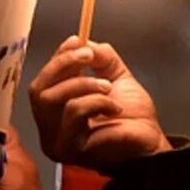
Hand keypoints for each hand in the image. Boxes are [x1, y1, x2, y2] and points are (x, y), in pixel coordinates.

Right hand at [29, 37, 170, 169]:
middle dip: (64, 65)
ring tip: (107, 88)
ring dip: (84, 84)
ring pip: (54, 99)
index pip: (42, 81)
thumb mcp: (115, 77)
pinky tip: (113, 108)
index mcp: (57, 111)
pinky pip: (73, 111)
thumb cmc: (134, 118)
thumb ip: (100, 58)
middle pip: (38, 89)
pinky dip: (97, 101)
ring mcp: (56, 140)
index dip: (57, 59)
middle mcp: (50, 127)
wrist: (151, 143)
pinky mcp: (68, 147)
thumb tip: (84, 42)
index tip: (77, 41)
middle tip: (89, 56)